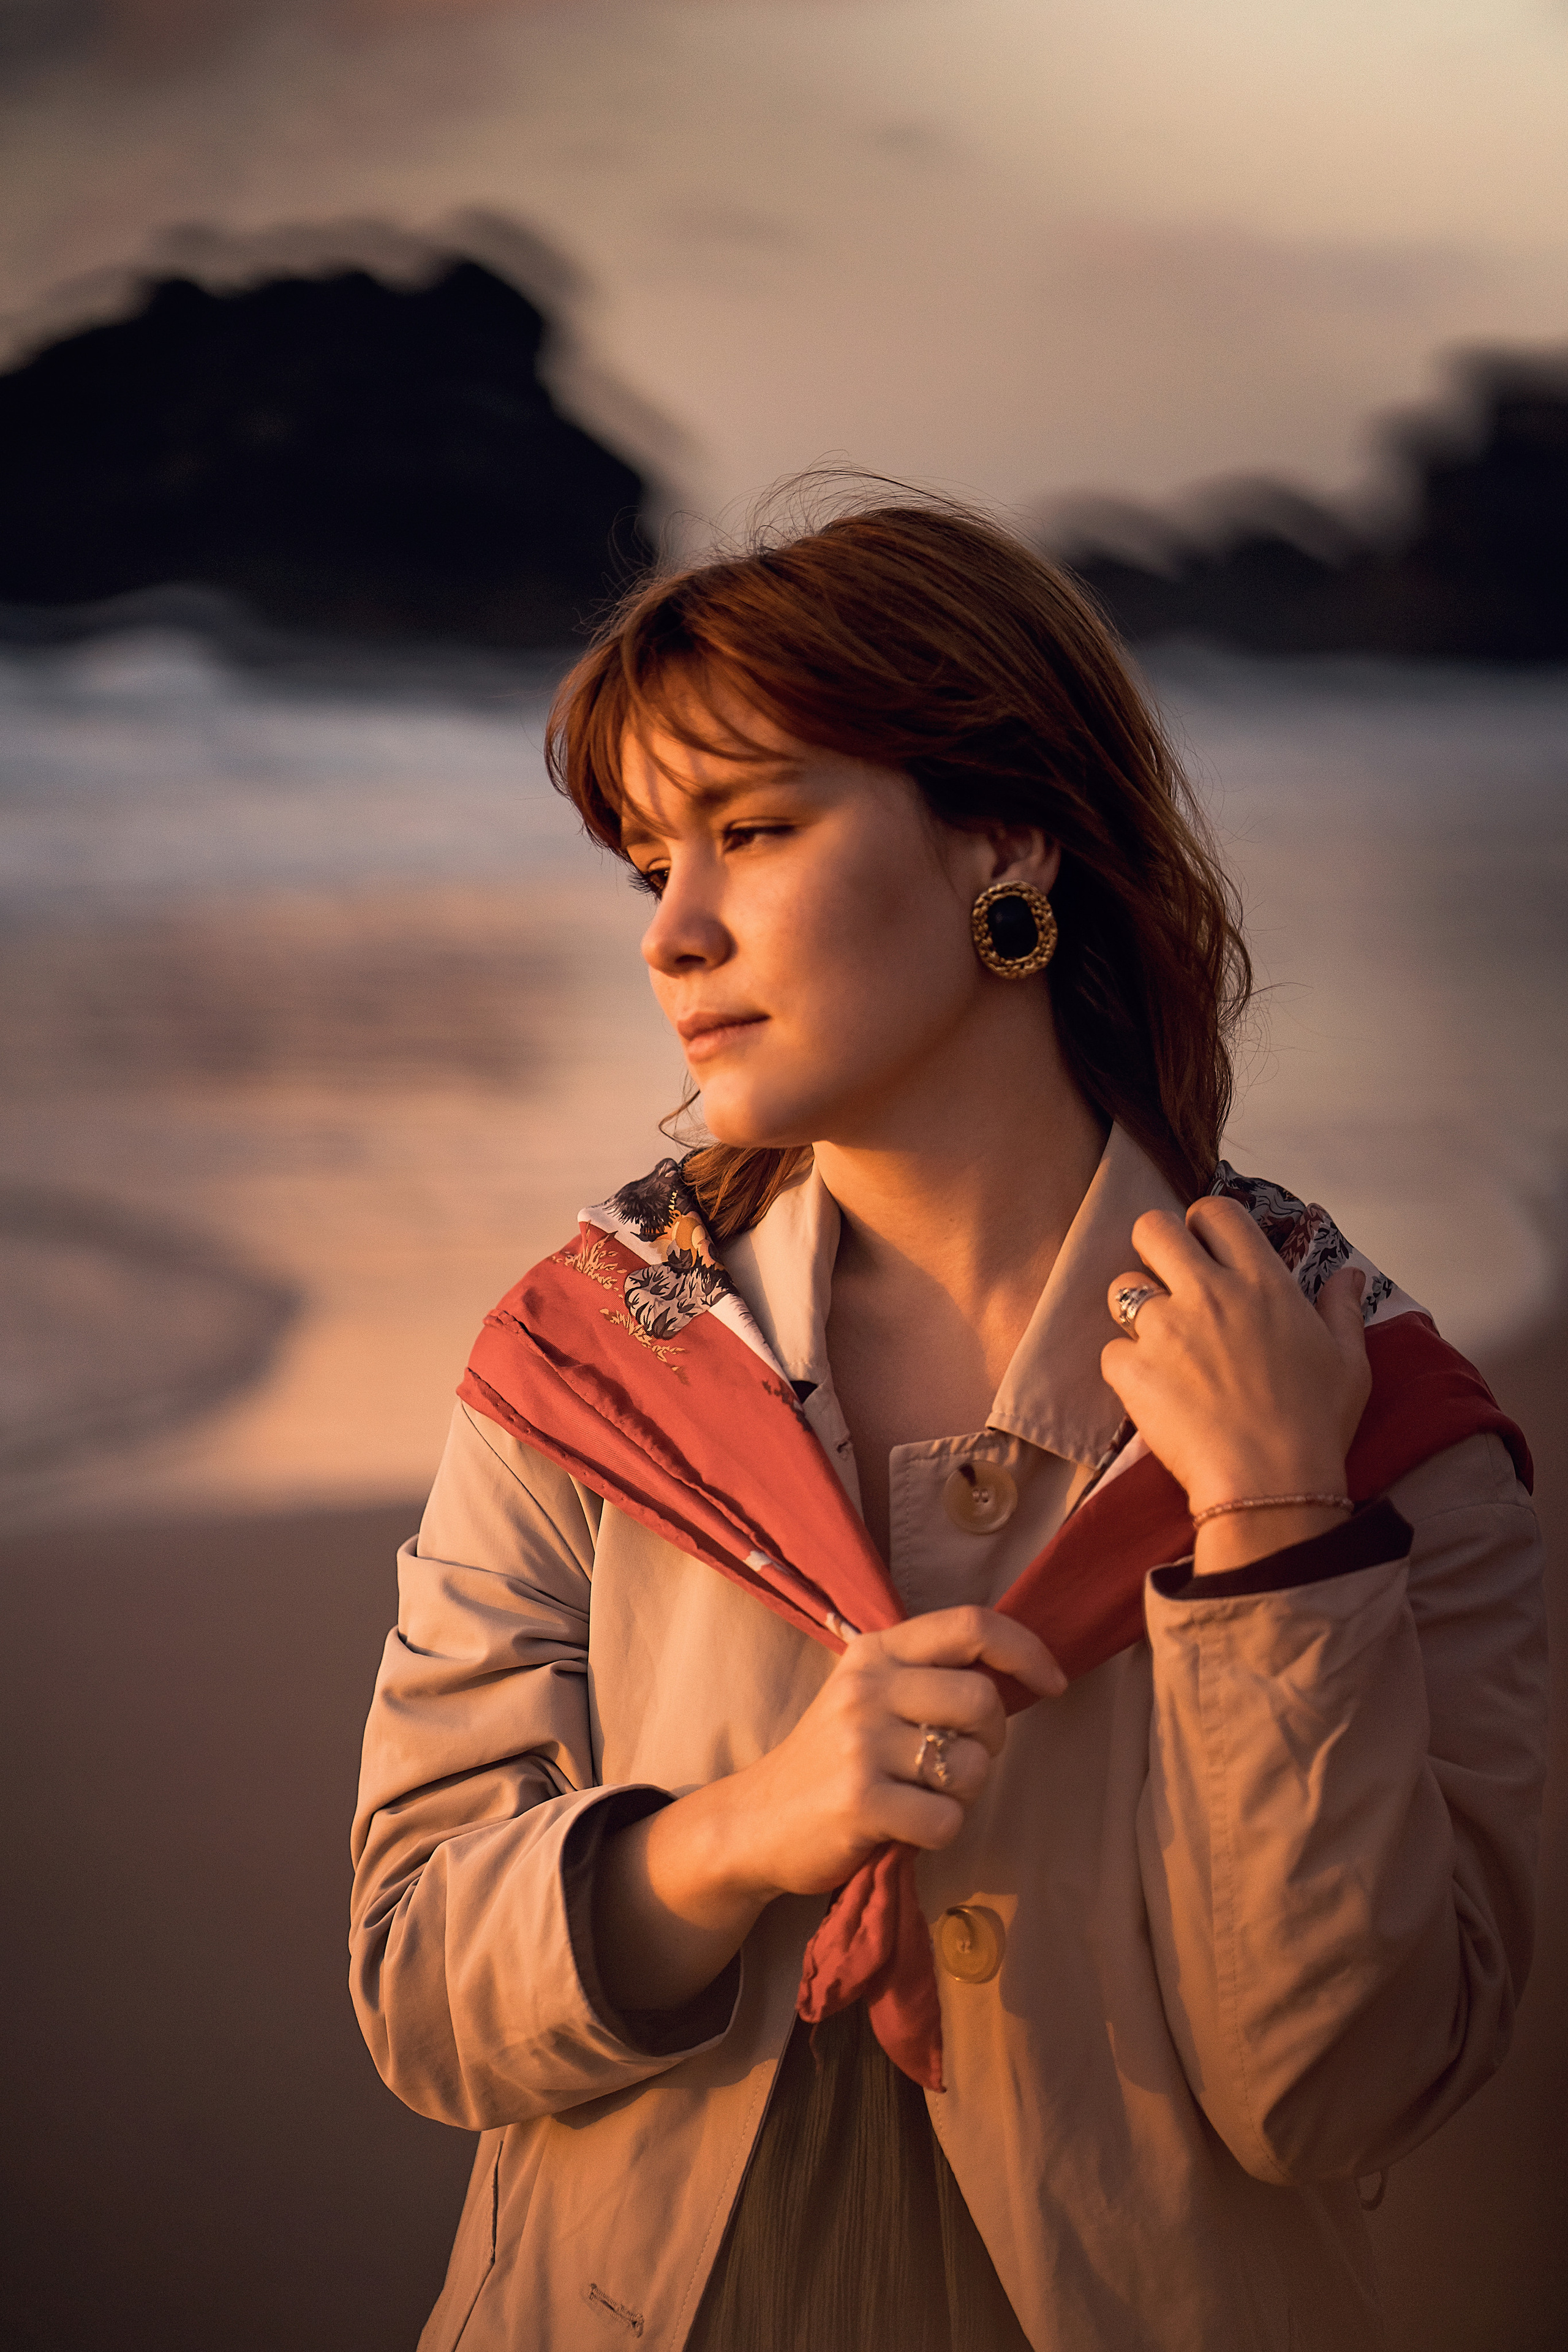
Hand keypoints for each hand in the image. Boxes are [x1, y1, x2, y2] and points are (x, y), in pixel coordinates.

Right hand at [724, 1606, 1064, 1901]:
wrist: (756, 1820)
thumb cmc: (833, 1759)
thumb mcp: (870, 1695)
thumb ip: (929, 1676)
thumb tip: (1020, 1673)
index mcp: (876, 1651)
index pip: (970, 1624)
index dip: (1025, 1649)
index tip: (1052, 1682)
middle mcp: (867, 1687)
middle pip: (983, 1700)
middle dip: (990, 1743)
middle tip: (958, 1763)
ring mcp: (860, 1742)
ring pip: (971, 1767)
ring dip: (964, 1795)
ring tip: (922, 1796)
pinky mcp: (859, 1800)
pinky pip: (947, 1820)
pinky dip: (940, 1832)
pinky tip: (905, 1827)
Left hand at [1101, 1199, 1370, 1569]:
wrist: (1271, 1487)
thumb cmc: (1315, 1426)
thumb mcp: (1349, 1362)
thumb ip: (1342, 1309)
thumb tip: (1348, 1274)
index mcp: (1262, 1283)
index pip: (1217, 1212)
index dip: (1204, 1224)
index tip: (1207, 1248)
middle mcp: (1210, 1293)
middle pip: (1152, 1227)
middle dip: (1153, 1247)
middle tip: (1168, 1281)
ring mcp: (1166, 1329)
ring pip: (1122, 1286)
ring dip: (1134, 1308)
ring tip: (1159, 1343)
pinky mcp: (1132, 1369)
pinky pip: (1110, 1350)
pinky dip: (1125, 1368)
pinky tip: (1153, 1391)